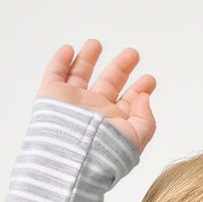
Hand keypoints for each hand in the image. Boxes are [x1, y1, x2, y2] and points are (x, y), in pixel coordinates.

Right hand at [38, 39, 156, 151]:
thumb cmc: (105, 154)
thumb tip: (143, 97)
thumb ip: (146, 119)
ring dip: (88, 59)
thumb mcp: (137, 138)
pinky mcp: (52, 96)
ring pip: (80, 75)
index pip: (128, 102)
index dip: (140, 89)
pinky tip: (69, 49)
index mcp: (113, 123)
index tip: (150, 80)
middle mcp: (93, 112)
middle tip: (133, 54)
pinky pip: (55, 74)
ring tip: (96, 44)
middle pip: (108, 84)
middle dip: (121, 68)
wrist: (74, 158)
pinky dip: (60, 61)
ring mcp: (73, 103)